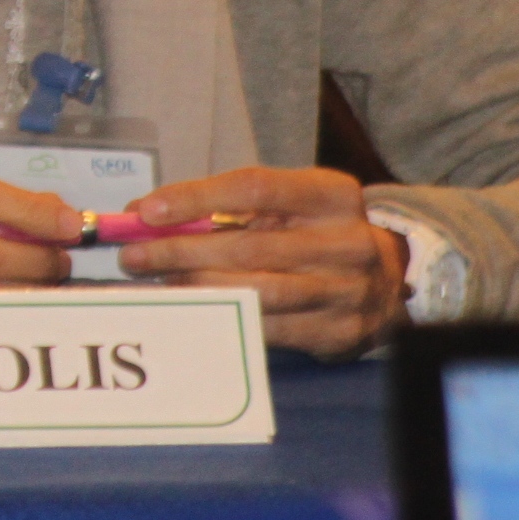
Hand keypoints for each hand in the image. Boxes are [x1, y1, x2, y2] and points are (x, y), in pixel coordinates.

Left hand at [114, 166, 403, 357]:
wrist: (385, 284)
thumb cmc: (314, 234)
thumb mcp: (287, 206)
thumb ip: (224, 206)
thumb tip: (146, 214)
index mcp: (332, 195)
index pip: (255, 187)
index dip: (197, 198)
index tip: (147, 211)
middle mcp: (348, 241)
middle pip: (249, 245)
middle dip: (181, 250)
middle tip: (133, 256)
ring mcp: (348, 291)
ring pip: (257, 290)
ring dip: (197, 287)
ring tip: (157, 282)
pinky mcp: (339, 332)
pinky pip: (269, 328)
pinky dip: (224, 317)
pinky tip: (191, 310)